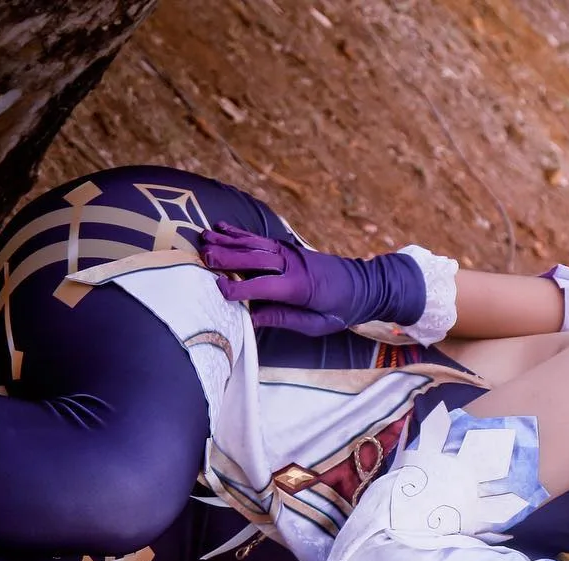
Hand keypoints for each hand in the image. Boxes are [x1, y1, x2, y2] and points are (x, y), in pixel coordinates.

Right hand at [199, 223, 423, 335]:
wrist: (366, 285)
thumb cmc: (342, 309)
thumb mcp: (317, 324)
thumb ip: (284, 319)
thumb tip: (251, 319)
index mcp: (301, 287)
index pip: (264, 286)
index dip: (241, 288)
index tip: (218, 291)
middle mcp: (293, 264)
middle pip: (255, 258)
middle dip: (228, 257)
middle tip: (202, 256)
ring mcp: (291, 253)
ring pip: (255, 244)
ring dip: (228, 240)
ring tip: (203, 237)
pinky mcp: (290, 248)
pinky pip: (261, 239)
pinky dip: (240, 233)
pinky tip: (221, 228)